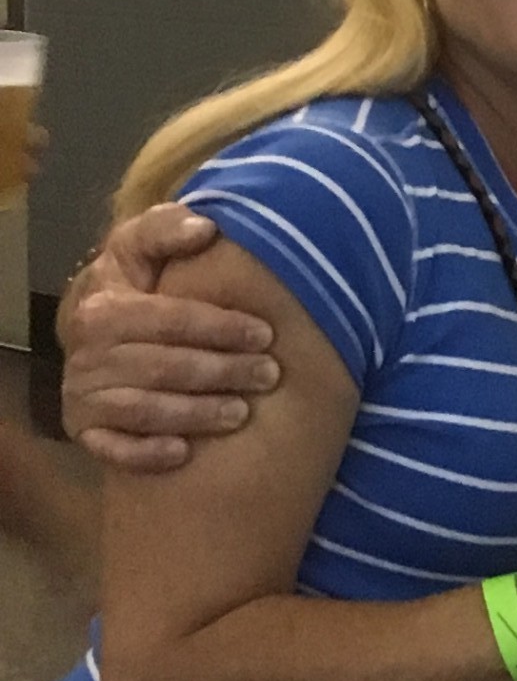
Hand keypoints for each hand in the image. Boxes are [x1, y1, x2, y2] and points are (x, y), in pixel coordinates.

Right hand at [62, 208, 277, 469]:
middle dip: (221, 371)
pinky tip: (183, 453)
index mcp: (102, 307)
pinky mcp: (84, 432)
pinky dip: (145, 452)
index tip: (266, 333)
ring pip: (143, 408)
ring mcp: (82, 396)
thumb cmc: (135, 286)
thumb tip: (205, 227)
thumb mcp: (140, 249)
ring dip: (196, 413)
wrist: (97, 333)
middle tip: (269, 375)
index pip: (168, 319)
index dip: (219, 326)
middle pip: (162, 366)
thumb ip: (165, 229)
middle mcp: (86, 354)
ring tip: (242, 412)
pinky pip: (113, 449)